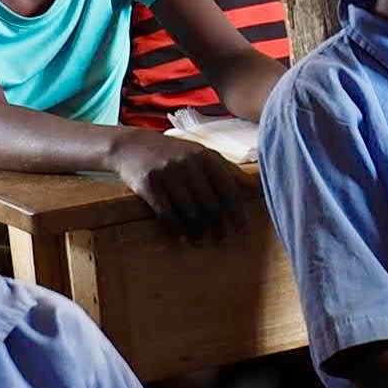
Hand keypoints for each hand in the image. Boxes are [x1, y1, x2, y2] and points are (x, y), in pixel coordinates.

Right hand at [109, 130, 252, 242]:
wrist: (132, 145)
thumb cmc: (174, 153)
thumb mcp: (201, 154)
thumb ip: (227, 169)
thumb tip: (255, 187)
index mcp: (205, 157)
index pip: (228, 188)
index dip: (237, 211)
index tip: (242, 228)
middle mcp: (188, 164)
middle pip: (210, 204)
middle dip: (218, 226)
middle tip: (222, 240)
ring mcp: (168, 175)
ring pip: (189, 212)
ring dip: (198, 231)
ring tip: (202, 241)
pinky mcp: (149, 186)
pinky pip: (167, 214)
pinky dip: (176, 229)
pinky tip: (181, 238)